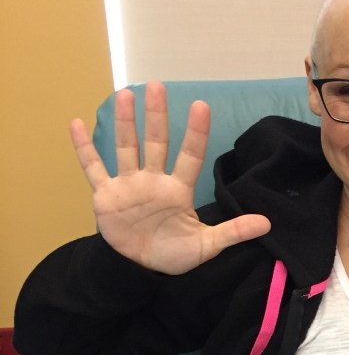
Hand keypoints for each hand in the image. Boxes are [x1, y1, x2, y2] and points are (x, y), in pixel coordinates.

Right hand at [70, 81, 270, 273]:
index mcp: (178, 189)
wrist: (141, 268)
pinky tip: (76, 123)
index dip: (196, 133)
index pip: (190, 156)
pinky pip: (93, 168)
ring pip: (127, 148)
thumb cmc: (174, 253)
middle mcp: (154, 180)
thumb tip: (266, 223)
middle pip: (156, 142)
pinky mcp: (106, 195)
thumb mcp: (206, 245)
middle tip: (157, 86)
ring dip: (125, 123)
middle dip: (157, 116)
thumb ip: (232, 232)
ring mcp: (129, 185)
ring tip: (126, 94)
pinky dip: (84, 148)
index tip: (202, 106)